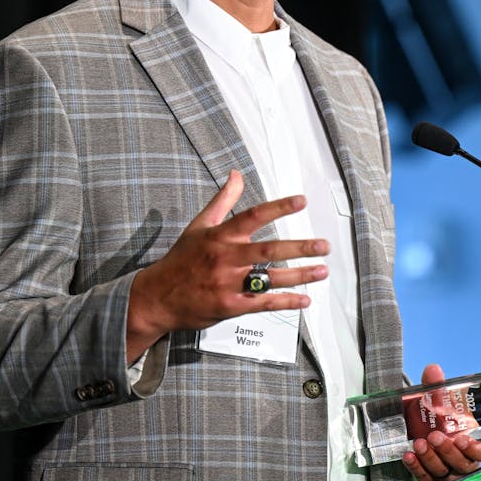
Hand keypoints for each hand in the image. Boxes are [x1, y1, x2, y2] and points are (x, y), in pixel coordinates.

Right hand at [125, 170, 328, 361]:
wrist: (156, 298)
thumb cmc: (181, 260)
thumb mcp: (199, 226)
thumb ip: (223, 201)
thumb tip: (236, 174)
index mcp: (219, 236)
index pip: (253, 216)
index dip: (278, 208)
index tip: (302, 201)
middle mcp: (225, 258)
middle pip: (269, 249)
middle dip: (300, 247)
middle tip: (324, 245)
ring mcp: (227, 283)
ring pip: (270, 277)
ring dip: (300, 275)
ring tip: (323, 271)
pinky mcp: (229, 306)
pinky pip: (263, 303)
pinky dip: (286, 302)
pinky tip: (305, 300)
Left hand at [402, 363, 480, 480]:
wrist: (421, 432)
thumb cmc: (439, 421)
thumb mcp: (440, 405)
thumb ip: (438, 388)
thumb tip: (433, 369)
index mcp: (473, 444)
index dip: (474, 448)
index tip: (463, 438)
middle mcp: (463, 462)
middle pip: (460, 464)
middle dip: (447, 450)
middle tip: (436, 436)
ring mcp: (447, 474)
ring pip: (442, 472)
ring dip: (430, 458)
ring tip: (419, 444)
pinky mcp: (430, 480)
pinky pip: (424, 477)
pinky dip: (416, 468)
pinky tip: (409, 456)